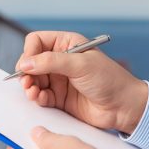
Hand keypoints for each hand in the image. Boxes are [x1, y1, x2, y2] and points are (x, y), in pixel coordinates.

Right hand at [16, 31, 147, 133]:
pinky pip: (40, 95)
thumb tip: (25, 63)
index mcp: (66, 44)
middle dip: (27, 72)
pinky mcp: (58, 96)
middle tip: (26, 82)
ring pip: (33, 79)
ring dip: (29, 86)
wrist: (122, 107)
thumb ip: (50, 62)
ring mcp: (58, 79)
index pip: (37, 41)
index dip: (29, 52)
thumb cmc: (109, 80)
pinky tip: (40, 99)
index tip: (27, 65)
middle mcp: (59, 61)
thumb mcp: (80, 64)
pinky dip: (37, 97)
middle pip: (31, 62)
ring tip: (32, 92)